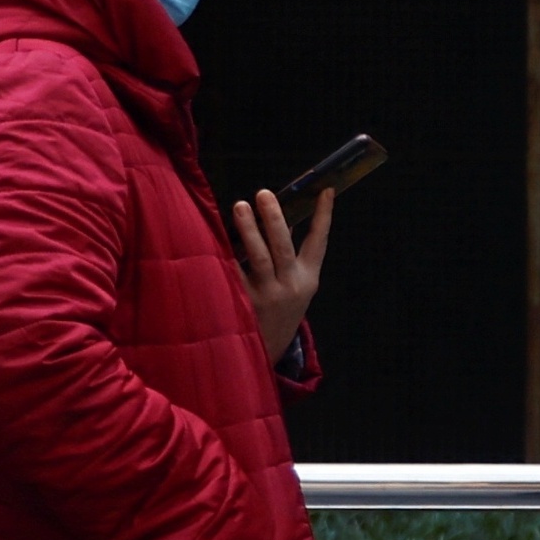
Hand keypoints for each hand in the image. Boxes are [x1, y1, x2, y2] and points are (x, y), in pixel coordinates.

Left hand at [233, 186, 331, 366]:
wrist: (269, 349)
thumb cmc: (281, 310)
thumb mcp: (297, 287)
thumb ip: (289, 258)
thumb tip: (276, 218)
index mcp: (308, 278)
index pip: (319, 242)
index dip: (323, 216)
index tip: (325, 190)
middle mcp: (291, 285)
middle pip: (283, 246)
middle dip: (274, 217)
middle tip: (264, 193)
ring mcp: (268, 294)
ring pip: (258, 257)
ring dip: (249, 229)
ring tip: (239, 206)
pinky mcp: (245, 301)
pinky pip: (233, 272)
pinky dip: (226, 254)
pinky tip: (214, 235)